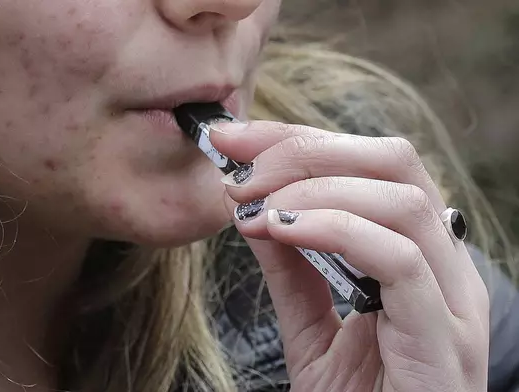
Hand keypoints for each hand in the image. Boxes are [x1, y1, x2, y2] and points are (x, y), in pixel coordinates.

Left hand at [210, 121, 489, 391]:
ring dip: (314, 188)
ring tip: (254, 206)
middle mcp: (445, 264)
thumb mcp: (311, 324)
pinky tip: (281, 231)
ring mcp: (453, 298)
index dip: (299, 139)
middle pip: (394, 160)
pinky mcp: (445, 335)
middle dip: (306, 150)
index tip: (233, 139)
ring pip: (401, 198)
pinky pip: (400, 258)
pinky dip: (334, 228)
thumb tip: (255, 206)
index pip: (369, 163)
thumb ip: (292, 265)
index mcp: (417, 252)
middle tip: (240, 170)